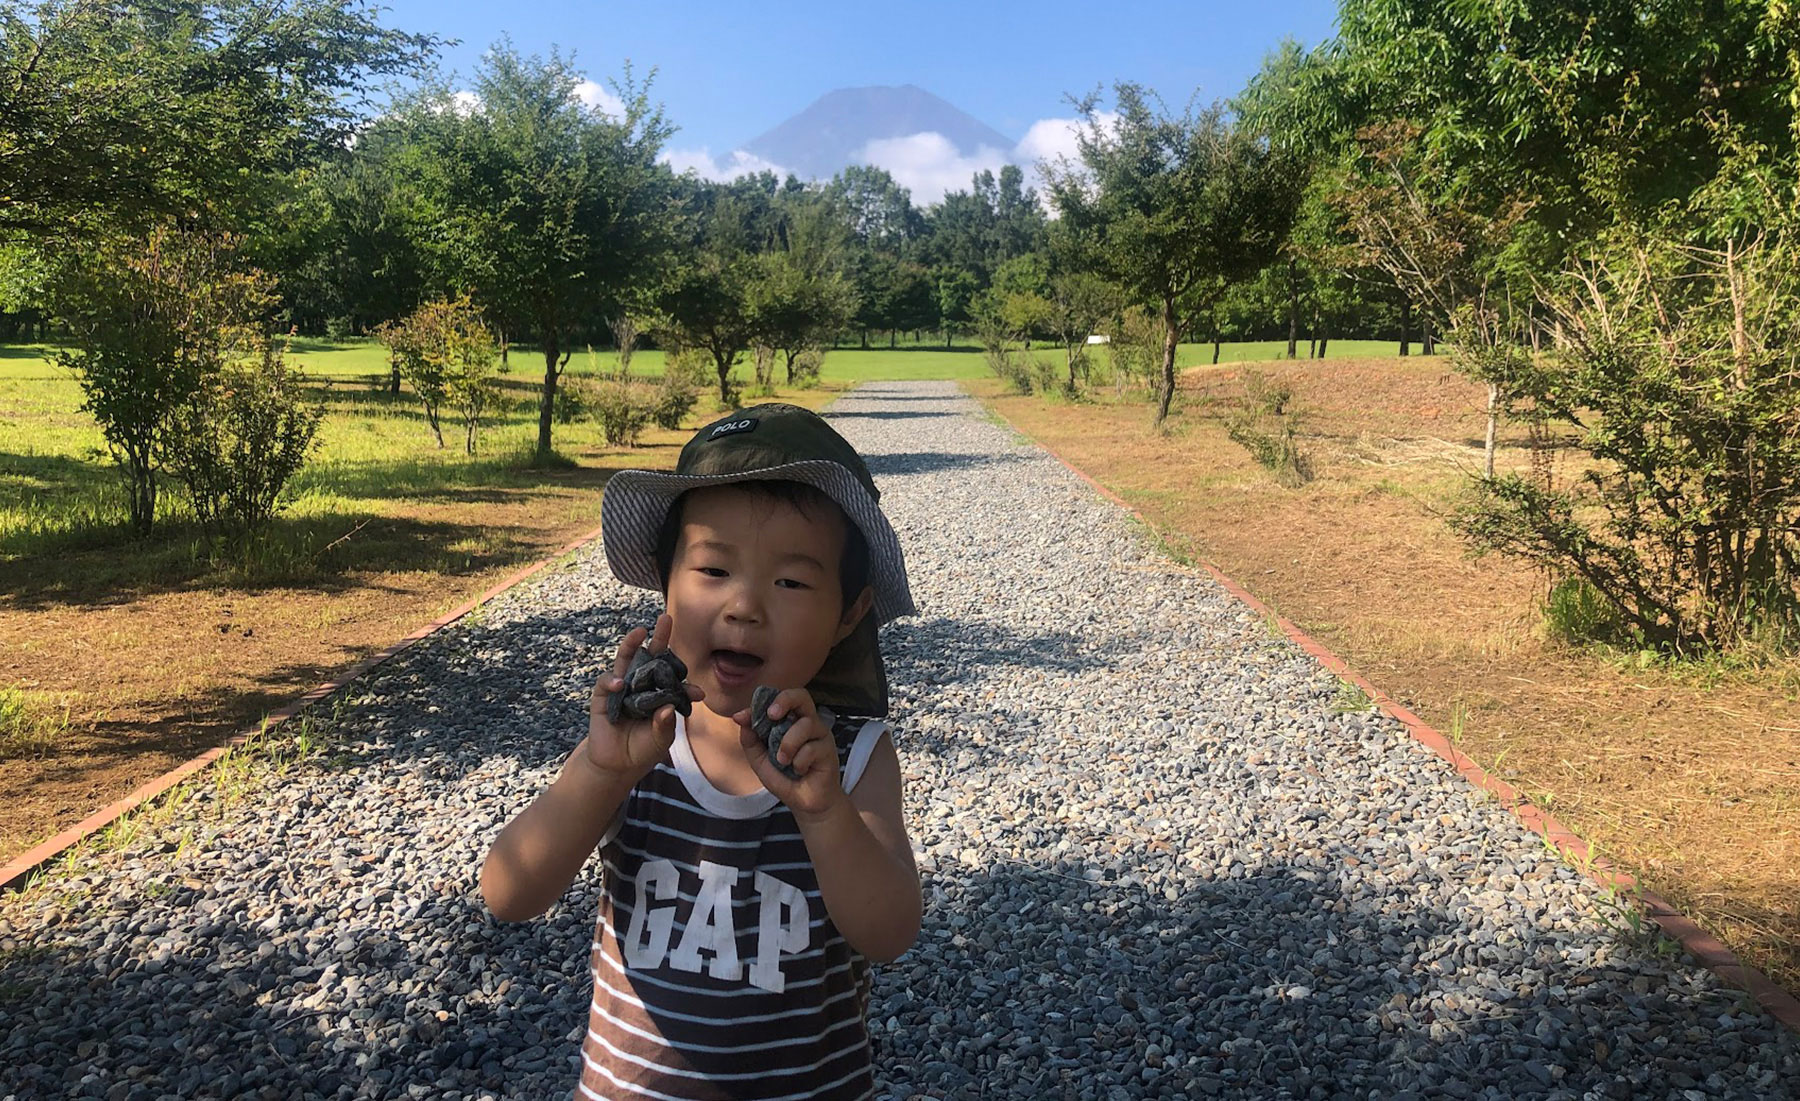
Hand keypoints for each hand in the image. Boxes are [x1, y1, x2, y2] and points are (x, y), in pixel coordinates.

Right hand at [584, 614, 700, 782]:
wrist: (617, 765)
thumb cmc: (643, 749)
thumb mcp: (660, 739)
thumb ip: (665, 725)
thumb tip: (668, 707)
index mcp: (660, 693)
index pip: (674, 679)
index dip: (685, 683)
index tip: (699, 694)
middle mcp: (642, 685)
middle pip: (650, 657)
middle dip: (659, 638)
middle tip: (666, 618)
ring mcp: (622, 688)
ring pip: (626, 661)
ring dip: (631, 645)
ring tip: (640, 632)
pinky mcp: (603, 697)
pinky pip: (606, 683)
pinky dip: (612, 681)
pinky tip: (621, 683)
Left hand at [735, 688, 844, 819]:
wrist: (805, 803)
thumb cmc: (785, 778)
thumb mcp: (760, 760)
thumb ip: (750, 739)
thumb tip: (740, 717)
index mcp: (790, 721)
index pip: (780, 700)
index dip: (762, 702)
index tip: (744, 716)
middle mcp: (807, 723)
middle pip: (801, 695)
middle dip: (784, 700)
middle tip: (772, 715)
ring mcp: (820, 734)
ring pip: (805, 724)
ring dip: (789, 744)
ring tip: (783, 761)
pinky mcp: (829, 749)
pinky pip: (811, 748)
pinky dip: (799, 762)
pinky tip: (800, 771)